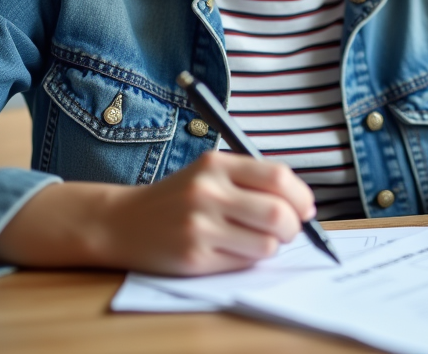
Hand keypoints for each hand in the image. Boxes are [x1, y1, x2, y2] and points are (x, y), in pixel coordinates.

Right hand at [0, 151, 315, 275]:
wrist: (123, 222)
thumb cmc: (178, 198)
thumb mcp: (210, 173)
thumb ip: (252, 180)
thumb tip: (302, 206)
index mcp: (216, 164)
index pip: (279, 178)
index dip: (302, 196)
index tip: (305, 209)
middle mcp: (208, 192)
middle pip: (279, 214)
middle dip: (294, 227)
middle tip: (288, 230)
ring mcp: (200, 227)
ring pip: (267, 244)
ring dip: (271, 246)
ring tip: (254, 240)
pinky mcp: (194, 258)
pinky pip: (244, 263)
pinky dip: (248, 259)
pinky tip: (231, 250)